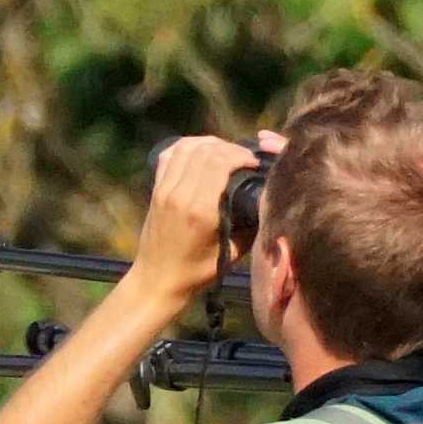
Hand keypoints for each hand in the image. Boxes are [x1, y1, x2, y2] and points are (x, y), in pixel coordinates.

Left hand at [133, 135, 260, 293]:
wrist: (156, 280)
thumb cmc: (196, 273)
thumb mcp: (231, 253)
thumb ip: (250, 227)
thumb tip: (266, 203)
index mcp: (200, 209)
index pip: (219, 162)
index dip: (241, 155)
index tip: (255, 163)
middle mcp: (180, 194)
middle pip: (205, 150)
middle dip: (229, 148)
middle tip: (244, 158)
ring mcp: (164, 189)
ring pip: (186, 147)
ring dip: (209, 143)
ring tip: (226, 152)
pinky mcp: (156, 189)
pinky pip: (170, 154)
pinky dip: (187, 146)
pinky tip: (201, 150)